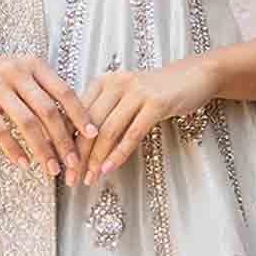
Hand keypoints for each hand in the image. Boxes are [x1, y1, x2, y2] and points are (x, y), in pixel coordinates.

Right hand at [0, 45, 97, 183]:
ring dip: (42, 149)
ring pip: (26, 122)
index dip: (80, 115)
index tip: (93, 136)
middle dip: (63, 140)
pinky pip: (0, 130)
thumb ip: (43, 91)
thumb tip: (72, 123)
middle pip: (48, 111)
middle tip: (73, 162)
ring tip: (51, 169)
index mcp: (34, 65)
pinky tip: (23, 163)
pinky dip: (14, 149)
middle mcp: (17, 72)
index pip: (64, 92)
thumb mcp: (21, 73)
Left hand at [78, 53, 220, 183]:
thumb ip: (104, 114)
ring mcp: (136, 91)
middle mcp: (116, 82)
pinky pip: (132, 133)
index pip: (77, 114)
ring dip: (96, 158)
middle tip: (72, 178)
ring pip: (108, 130)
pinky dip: (119, 154)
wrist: (193, 77)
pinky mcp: (156, 103)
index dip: (66, 141)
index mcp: (103, 82)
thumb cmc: (156, 92)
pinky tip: (109, 168)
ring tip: (89, 178)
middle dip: (78, 155)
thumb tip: (78, 146)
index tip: (61, 165)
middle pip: (89, 124)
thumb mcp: (125, 98)